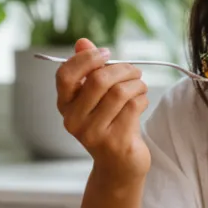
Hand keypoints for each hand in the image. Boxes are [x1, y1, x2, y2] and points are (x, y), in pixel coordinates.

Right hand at [55, 38, 150, 180]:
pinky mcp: (115, 142)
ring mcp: (93, 134)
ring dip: (137, 84)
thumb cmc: (109, 123)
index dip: (87, 59)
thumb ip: (89, 69)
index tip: (106, 53)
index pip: (66, 75)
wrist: (119, 166)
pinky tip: (142, 101)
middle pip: (98, 80)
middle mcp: (73, 121)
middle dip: (123, 69)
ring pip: (120, 92)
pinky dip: (142, 98)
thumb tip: (82, 41)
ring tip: (141, 86)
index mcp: (65, 106)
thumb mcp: (96, 97)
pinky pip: (133, 106)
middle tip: (135, 71)